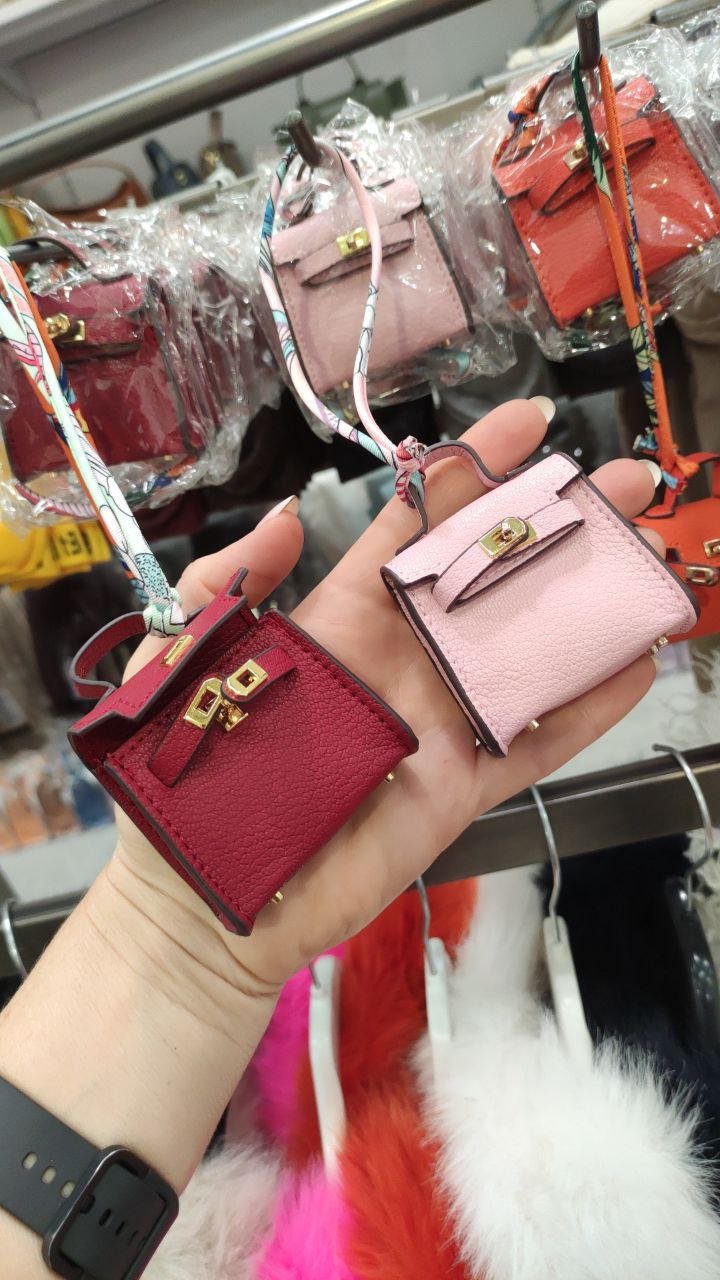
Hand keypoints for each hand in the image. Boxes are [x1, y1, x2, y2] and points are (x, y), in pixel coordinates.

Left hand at [112, 401, 662, 991]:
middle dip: (561, 526)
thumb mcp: (187, 659)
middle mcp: (404, 658)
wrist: (210, 898)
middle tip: (624, 483)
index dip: (473, 471)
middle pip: (497, 579)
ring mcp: (440, 721)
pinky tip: (635, 666)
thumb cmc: (188, 777)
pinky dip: (587, 709)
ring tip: (650, 561)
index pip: (419, 526)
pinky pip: (536, 741)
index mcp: (345, 618)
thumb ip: (231, 581)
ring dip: (591, 606)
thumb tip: (291, 512)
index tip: (529, 425)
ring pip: (530, 653)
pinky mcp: (460, 785)